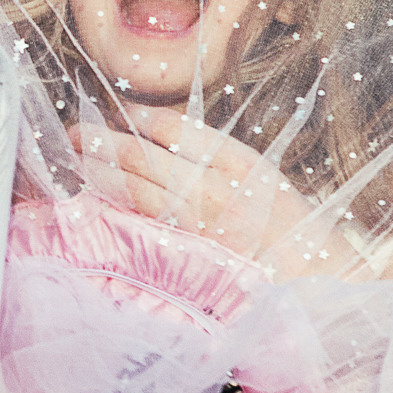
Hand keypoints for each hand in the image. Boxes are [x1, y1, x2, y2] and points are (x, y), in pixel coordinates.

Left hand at [70, 106, 356, 281]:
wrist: (320, 284)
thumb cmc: (294, 231)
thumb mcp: (265, 180)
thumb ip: (220, 161)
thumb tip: (167, 140)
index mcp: (240, 162)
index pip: (176, 128)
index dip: (138, 116)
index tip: (115, 109)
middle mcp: (215, 189)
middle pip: (143, 156)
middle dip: (101, 140)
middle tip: (72, 131)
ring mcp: (197, 224)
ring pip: (133, 188)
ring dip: (97, 170)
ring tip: (73, 157)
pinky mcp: (186, 254)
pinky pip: (141, 222)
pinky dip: (114, 205)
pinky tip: (93, 196)